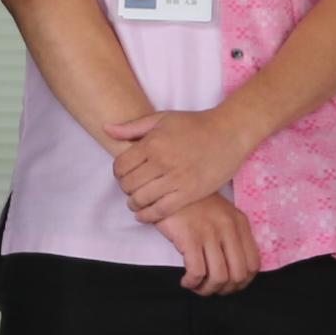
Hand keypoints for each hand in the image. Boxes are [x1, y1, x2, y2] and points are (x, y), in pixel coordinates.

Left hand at [105, 107, 248, 225]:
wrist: (229, 133)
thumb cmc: (195, 124)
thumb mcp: (162, 119)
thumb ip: (132, 127)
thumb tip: (106, 128)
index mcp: (152, 143)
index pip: (120, 166)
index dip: (118, 173)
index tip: (123, 175)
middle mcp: (162, 161)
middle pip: (128, 184)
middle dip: (125, 189)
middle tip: (131, 189)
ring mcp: (176, 178)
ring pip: (141, 199)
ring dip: (134, 204)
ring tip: (136, 202)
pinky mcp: (190, 193)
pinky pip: (161, 210)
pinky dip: (148, 216)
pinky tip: (146, 214)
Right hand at [156, 193, 259, 294]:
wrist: (169, 187)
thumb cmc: (193, 204)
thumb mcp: (221, 215)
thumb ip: (232, 236)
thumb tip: (234, 270)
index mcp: (239, 223)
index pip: (253, 264)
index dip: (243, 282)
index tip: (229, 286)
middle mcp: (228, 228)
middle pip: (237, 274)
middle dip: (224, 290)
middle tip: (211, 289)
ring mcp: (209, 233)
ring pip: (218, 277)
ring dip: (207, 289)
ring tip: (197, 287)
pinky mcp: (189, 237)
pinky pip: (197, 272)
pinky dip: (192, 283)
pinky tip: (186, 281)